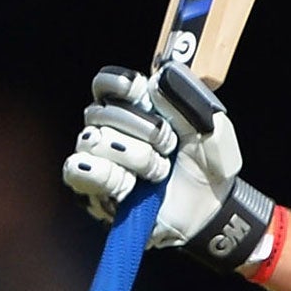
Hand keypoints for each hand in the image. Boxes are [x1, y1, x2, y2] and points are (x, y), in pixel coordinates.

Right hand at [62, 64, 272, 268]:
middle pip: (102, 111)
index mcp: (138, 108)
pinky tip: (131, 183)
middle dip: (145, 129)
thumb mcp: (212, 131)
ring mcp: (98, 157)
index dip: (120, 84)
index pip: (109, 83)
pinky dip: (108, 175)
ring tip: (159, 172)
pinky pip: (79, 169)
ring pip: (95, 141)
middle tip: (170, 146)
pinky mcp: (91, 188)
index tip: (138, 88)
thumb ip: (187, 102)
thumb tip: (158, 80)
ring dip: (136, 157)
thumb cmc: (208, 166)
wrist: (210, 210)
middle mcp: (111, 128)